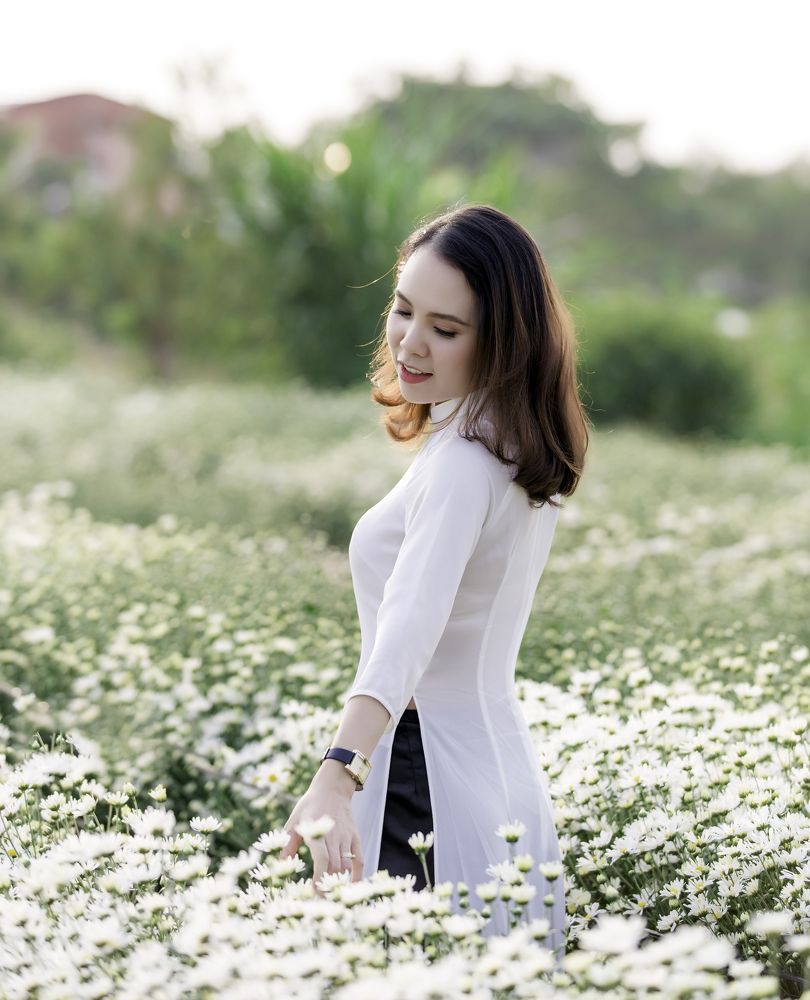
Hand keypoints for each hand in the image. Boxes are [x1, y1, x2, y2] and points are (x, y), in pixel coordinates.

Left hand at [280, 766, 363, 893]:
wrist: (333, 788)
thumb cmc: (310, 806)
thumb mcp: (294, 821)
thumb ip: (288, 844)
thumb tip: (281, 865)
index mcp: (317, 832)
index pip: (322, 859)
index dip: (319, 878)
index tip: (313, 892)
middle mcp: (334, 836)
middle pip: (334, 867)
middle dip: (327, 887)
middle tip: (319, 902)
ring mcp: (346, 837)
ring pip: (346, 865)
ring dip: (339, 883)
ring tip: (331, 897)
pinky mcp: (355, 837)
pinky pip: (359, 859)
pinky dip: (357, 875)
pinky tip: (350, 886)